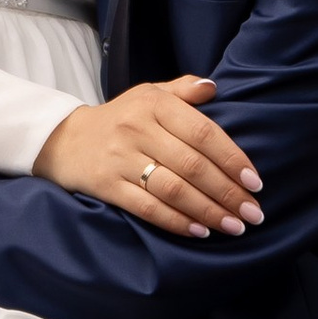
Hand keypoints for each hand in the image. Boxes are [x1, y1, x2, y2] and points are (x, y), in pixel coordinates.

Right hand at [33, 78, 262, 236]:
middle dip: (228, 192)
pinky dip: (177, 221)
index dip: (232, 158)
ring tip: (234, 226)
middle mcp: (137, 129)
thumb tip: (214, 88)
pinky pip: (148, 207)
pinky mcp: (107, 185)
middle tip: (253, 213)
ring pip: (174, 189)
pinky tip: (199, 231)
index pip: (203, 132)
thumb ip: (182, 90)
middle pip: (193, 165)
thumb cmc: (119, 118)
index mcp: (153, 104)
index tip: (255, 182)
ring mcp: (120, 159)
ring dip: (208, 211)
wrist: (62, 139)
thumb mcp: (147, 94)